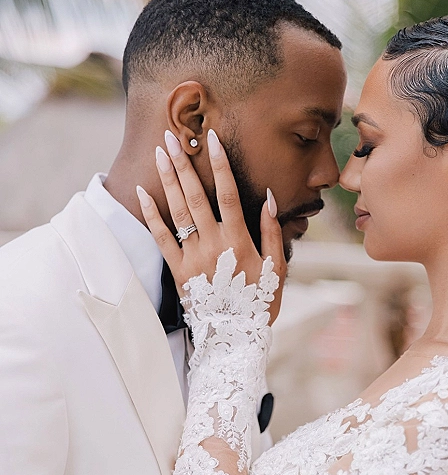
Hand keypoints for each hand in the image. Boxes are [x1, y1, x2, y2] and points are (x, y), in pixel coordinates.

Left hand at [137, 129, 286, 321]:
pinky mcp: (178, 270)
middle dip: (184, 164)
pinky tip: (144, 192)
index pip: (229, 194)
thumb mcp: (277, 268)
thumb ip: (272, 232)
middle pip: (197, 196)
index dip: (219, 165)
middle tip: (173, 137)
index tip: (212, 140)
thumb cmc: (260, 303)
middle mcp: (214, 244)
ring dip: (168, 180)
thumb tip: (267, 198)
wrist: (235, 338)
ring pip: (178, 211)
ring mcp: (193, 257)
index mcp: (240, 241)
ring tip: (161, 154)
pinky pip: (161, 238)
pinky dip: (152, 214)